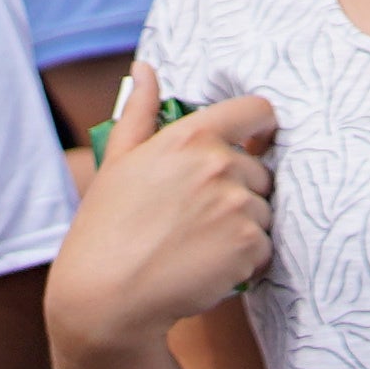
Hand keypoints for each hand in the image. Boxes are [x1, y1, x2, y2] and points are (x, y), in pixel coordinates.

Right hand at [49, 92, 274, 353]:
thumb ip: (140, 113)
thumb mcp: (117, 164)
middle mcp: (220, 165)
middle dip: (238, 191)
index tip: (253, 145)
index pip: (258, 111)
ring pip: (264, 210)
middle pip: (261, 170)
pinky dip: (244, 260)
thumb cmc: (106, 229)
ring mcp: (238, 205)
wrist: (104, 300)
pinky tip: (204, 267)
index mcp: (190, 138)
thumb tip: (146, 69)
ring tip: (193, 245)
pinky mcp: (250, 244)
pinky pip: (265, 246)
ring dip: (240, 228)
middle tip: (191, 219)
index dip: (260, 128)